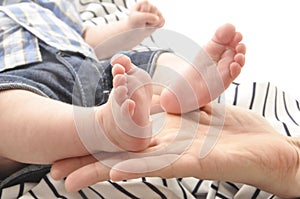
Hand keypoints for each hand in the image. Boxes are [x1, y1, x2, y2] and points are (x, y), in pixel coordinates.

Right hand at [51, 104, 299, 197]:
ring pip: (131, 165)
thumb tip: (164, 95)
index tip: (72, 146)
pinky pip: (160, 164)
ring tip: (69, 180)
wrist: (266, 149)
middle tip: (56, 173)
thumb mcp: (203, 109)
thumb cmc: (235, 132)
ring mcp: (175, 158)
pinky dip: (136, 167)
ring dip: (101, 171)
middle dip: (88, 163)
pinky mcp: (193, 163)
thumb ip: (181, 103)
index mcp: (166, 138)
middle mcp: (164, 151)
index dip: (98, 144)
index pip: (124, 142)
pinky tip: (113, 172)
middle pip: (119, 156)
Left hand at [128, 0, 164, 28]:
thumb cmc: (134, 23)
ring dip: (152, 24)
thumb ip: (146, 17)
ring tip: (146, 23)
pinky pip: (162, 22)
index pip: (147, 9)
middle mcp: (151, 5)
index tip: (139, 17)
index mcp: (144, 2)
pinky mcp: (160, 18)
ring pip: (159, 19)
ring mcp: (156, 12)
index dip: (143, 16)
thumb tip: (157, 18)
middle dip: (148, 21)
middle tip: (143, 22)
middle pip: (155, 14)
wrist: (135, 31)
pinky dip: (157, 26)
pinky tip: (151, 25)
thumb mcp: (136, 19)